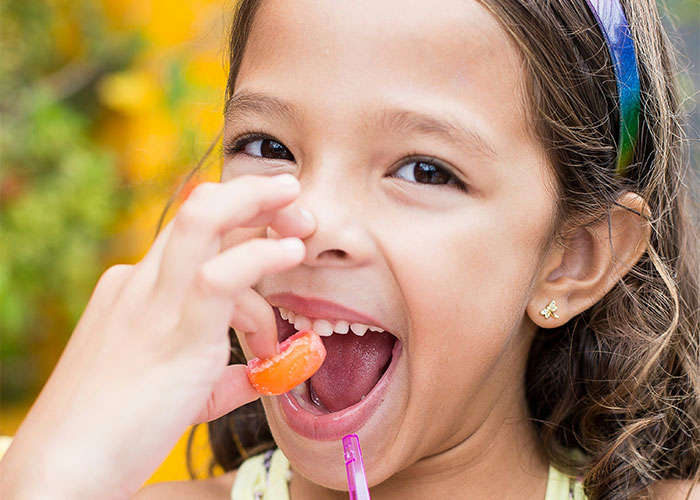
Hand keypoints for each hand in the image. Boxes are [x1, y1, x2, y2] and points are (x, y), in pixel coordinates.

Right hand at [0, 174, 314, 498]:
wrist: (69, 466)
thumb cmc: (118, 429)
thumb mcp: (178, 390)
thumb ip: (223, 376)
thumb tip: (262, 375)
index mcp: (137, 289)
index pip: (193, 235)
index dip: (241, 222)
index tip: (281, 234)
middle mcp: (141, 282)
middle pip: (198, 210)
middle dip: (251, 194)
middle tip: (296, 202)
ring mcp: (154, 301)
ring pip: (202, 219)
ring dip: (257, 204)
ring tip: (303, 218)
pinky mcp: (175, 331)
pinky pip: (220, 276)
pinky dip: (261, 257)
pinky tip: (291, 254)